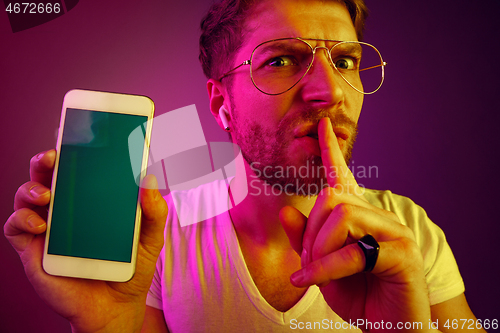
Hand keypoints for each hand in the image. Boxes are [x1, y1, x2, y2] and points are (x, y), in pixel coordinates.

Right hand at [4, 150, 167, 332]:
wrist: (114, 308)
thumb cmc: (129, 268)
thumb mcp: (148, 239)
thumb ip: (152, 211)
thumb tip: (149, 179)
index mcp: (91, 202)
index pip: (79, 170)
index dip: (75, 150)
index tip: (78, 133)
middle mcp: (66, 210)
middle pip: (49, 176)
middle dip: (46, 160)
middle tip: (55, 155)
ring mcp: (48, 229)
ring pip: (27, 195)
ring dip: (31, 188)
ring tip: (46, 194)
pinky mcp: (33, 250)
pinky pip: (15, 227)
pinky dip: (21, 219)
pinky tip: (39, 223)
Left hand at [280, 118, 432, 331]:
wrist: (392, 329)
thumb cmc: (359, 296)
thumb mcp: (322, 267)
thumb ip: (306, 239)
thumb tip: (286, 210)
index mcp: (360, 218)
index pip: (344, 177)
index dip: (331, 151)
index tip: (322, 125)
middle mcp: (379, 216)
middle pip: (332, 198)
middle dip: (309, 231)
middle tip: (306, 263)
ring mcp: (394, 231)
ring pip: (341, 215)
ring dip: (318, 249)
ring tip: (316, 274)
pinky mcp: (402, 252)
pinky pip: (354, 250)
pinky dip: (327, 268)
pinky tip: (312, 281)